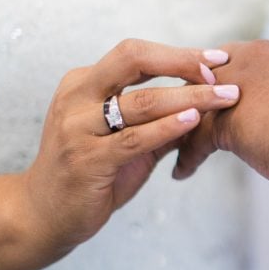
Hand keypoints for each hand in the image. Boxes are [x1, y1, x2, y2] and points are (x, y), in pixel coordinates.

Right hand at [20, 38, 240, 252]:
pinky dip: (167, 127)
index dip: (177, 54)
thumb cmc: (92, 173)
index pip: (135, 54)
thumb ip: (161, 120)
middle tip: (220, 70)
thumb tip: (208, 102)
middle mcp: (76, 98)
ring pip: (141, 102)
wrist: (45, 215)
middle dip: (182, 62)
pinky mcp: (87, 160)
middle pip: (133, 61)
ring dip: (189, 97)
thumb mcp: (126, 138)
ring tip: (223, 96)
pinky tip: (193, 120)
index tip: (215, 59)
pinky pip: (134, 138)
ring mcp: (78, 128)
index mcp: (83, 84)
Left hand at [173, 40, 268, 192]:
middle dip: (199, 94)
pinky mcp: (228, 119)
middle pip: (214, 72)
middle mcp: (264, 59)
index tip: (224, 97)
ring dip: (184, 124)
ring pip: (198, 102)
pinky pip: (195, 136)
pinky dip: (186, 156)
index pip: (249, 60)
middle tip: (185, 114)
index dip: (234, 80)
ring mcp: (242, 86)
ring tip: (172, 143)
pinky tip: (181, 173)